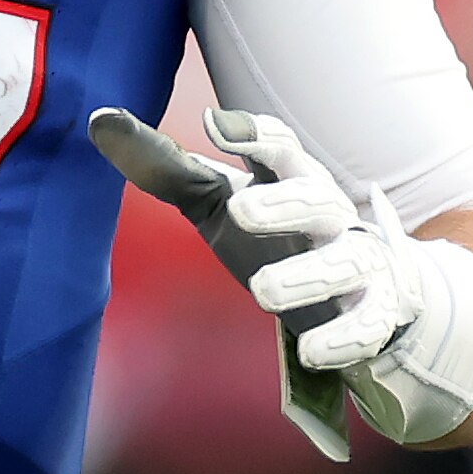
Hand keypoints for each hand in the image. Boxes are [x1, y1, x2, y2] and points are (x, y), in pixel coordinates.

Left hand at [89, 106, 472, 452]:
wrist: (370, 287)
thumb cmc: (278, 233)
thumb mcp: (219, 200)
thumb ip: (164, 166)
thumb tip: (99, 120)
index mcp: (293, 177)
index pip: (280, 146)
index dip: (254, 133)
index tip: (216, 125)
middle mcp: (330, 213)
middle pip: (314, 197)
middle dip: (281, 204)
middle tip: (240, 210)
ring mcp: (357, 261)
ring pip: (342, 262)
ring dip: (306, 276)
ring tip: (263, 291)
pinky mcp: (374, 312)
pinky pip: (365, 324)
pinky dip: (343, 338)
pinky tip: (313, 353)